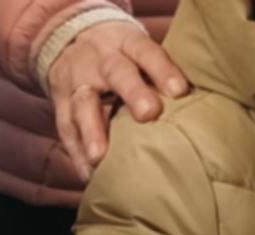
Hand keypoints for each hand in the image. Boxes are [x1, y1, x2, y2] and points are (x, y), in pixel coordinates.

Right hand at [46, 21, 187, 179]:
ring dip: (92, 131)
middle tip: (149, 114)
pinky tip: (87, 173)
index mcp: (125, 43)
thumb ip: (158, 75)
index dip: (162, 69)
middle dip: (132, 92)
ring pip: (83, 104)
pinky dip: (76, 153)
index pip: (146, 51)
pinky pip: (66, 129)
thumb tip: (194, 108)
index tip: (179, 91)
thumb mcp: (136, 51)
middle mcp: (100, 60)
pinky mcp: (60, 104)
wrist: (70, 39)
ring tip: (99, 157)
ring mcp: (77, 82)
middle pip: (116, 72)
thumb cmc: (120, 56)